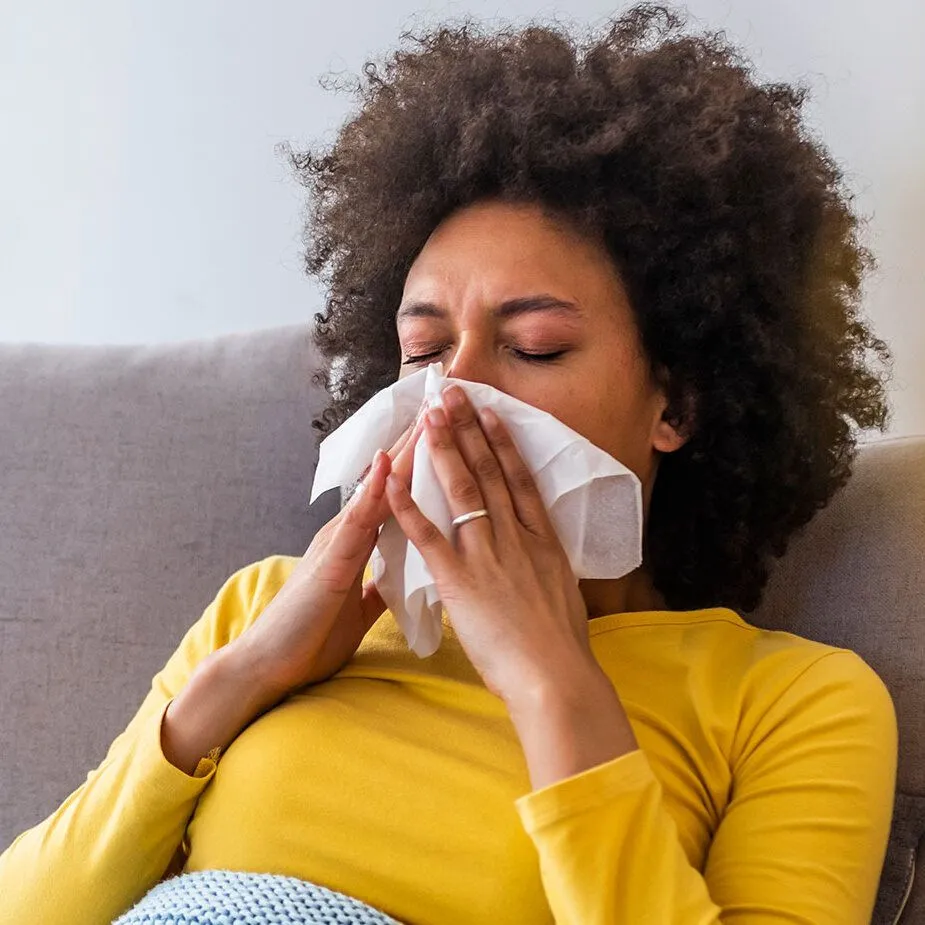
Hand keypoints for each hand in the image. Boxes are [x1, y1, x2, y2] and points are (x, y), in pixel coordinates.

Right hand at [231, 406, 426, 702]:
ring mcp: (338, 543)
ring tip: (427, 415)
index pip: (397, 493)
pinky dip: (372, 492)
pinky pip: (356, 522)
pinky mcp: (331, 563)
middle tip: (448, 401)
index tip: (451, 430)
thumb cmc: (312, 636)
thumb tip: (404, 572)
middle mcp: (349, 532)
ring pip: (377, 489)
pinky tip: (385, 465)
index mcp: (359, 542)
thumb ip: (379, 583)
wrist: (268, 667)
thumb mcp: (359, 605)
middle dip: (420, 443)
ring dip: (402, 453)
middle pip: (391, 480)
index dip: (423, 461)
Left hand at [383, 385, 598, 705]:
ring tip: (431, 415)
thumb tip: (542, 562)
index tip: (492, 412)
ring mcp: (487, 555)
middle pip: (490, 472)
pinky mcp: (460, 579)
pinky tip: (393, 479)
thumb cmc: (562, 647)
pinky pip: (428, 535)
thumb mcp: (562, 595)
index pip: (519, 480)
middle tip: (454, 394)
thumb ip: (545, 571)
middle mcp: (515, 538)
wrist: (556, 677)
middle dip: (470, 429)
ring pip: (464, 490)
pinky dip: (407, 505)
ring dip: (445, 449)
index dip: (503, 443)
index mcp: (541, 542)